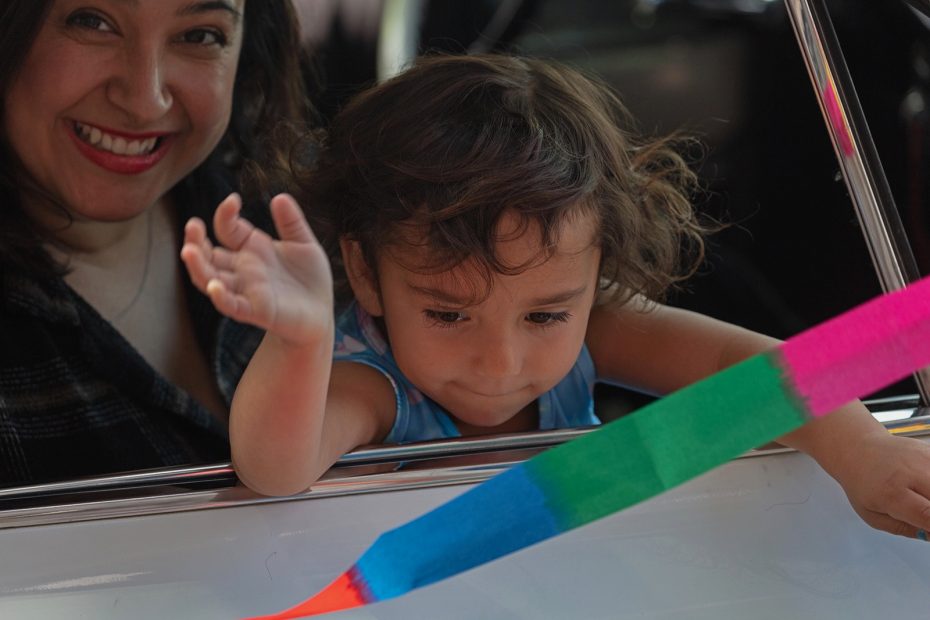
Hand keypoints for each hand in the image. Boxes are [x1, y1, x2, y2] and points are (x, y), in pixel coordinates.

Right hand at [181, 192, 332, 345]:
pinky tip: (215, 286)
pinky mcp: (257, 310)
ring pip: (211, 280)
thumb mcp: (304, 244)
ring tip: (189, 251)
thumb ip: (292, 222)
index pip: (227, 229)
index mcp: (252, 249)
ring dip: (198, 267)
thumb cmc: (310, 279)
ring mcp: (247, 290)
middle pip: (208, 255)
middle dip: (195, 241)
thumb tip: (280, 197)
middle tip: (192, 225)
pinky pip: (233, 306)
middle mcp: (243, 269)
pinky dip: (222, 297)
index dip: (225, 214)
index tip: (234, 200)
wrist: (322, 313)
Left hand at [828, 430, 929, 538]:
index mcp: (892, 493)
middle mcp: (910, 473)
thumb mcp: (873, 516)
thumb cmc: (862, 484)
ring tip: (920, 499)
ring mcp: (922, 459)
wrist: (856, 450)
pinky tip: (922, 488)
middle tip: (923, 513)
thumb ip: (904, 529)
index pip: (928, 515)